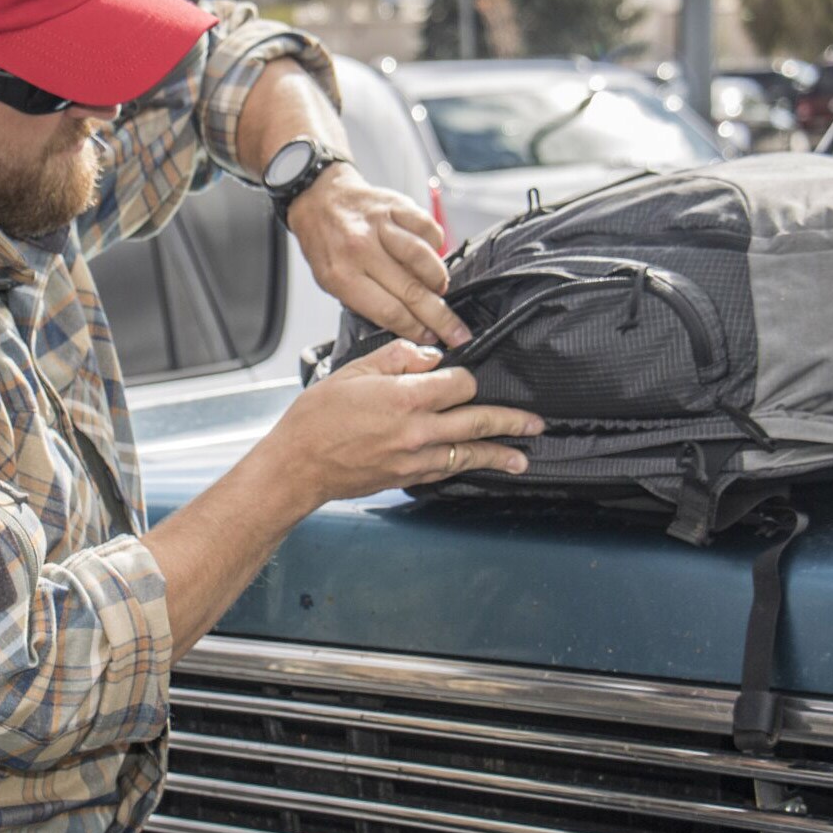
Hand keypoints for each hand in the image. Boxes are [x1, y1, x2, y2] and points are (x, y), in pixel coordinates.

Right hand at [257, 338, 543, 512]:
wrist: (298, 465)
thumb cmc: (318, 418)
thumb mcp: (354, 371)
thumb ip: (397, 357)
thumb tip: (430, 355)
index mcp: (404, 397)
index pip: (459, 383)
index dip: (464, 377)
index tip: (461, 376)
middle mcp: (416, 430)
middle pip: (477, 422)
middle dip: (510, 422)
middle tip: (534, 423)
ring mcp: (414, 458)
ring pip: (469, 453)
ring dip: (499, 454)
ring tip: (522, 458)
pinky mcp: (407, 477)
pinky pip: (447, 470)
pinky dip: (468, 467)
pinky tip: (481, 466)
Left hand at [287, 164, 471, 348]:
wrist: (319, 198)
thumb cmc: (326, 245)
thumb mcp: (330, 283)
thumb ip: (365, 302)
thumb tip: (406, 323)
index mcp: (341, 276)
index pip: (389, 311)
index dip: (415, 329)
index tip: (431, 339)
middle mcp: (361, 250)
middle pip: (411, 290)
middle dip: (440, 317)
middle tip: (458, 332)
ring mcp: (380, 225)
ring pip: (423, 258)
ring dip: (438, 280)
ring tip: (441, 290)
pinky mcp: (396, 205)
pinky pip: (428, 228)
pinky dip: (436, 246)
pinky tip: (432, 256)